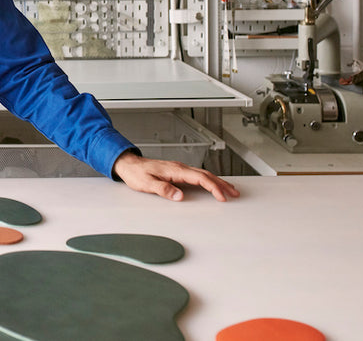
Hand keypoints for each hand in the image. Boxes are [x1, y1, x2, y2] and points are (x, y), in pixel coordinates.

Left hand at [113, 151, 238, 201]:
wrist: (128, 164)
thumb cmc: (136, 174)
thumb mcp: (147, 184)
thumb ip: (164, 189)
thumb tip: (179, 196)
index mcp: (175, 170)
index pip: (200, 178)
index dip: (213, 188)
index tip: (222, 197)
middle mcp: (179, 168)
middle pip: (206, 175)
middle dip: (222, 184)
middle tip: (234, 194)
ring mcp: (179, 169)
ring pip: (203, 174)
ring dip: (217, 182)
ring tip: (229, 190)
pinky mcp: (177, 171)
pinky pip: (197, 175)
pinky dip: (208, 180)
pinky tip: (211, 185)